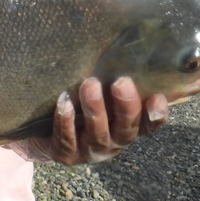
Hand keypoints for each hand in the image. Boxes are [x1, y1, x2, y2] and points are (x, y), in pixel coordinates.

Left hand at [17, 77, 169, 164]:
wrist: (42, 134)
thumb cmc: (79, 102)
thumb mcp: (100, 89)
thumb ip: (119, 76)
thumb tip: (143, 47)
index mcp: (126, 125)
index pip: (149, 123)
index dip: (156, 114)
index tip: (158, 97)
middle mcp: (113, 141)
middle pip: (126, 128)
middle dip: (126, 106)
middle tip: (121, 82)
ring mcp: (90, 151)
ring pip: (98, 134)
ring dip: (95, 110)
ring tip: (89, 85)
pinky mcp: (65, 154)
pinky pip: (67, 140)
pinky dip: (66, 121)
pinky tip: (63, 102)